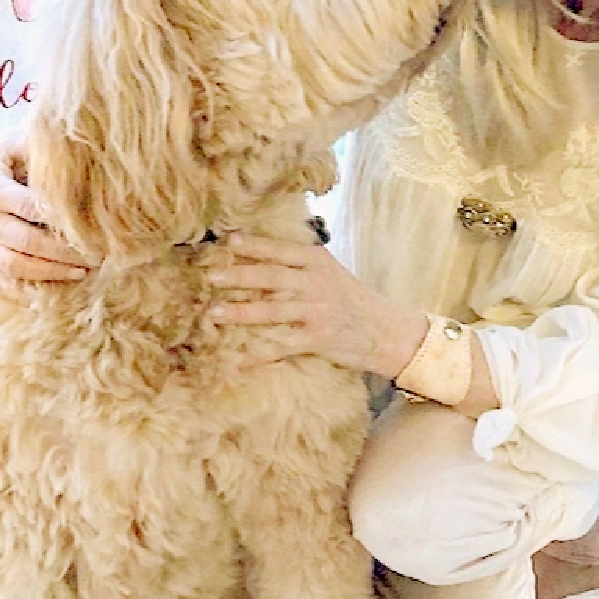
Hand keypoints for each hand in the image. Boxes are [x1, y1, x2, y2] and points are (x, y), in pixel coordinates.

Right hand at [0, 139, 99, 288]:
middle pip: (29, 241)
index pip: (32, 208)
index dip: (63, 219)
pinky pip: (0, 285)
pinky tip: (53, 293)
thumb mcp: (15, 145)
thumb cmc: (3, 160)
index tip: (93, 226)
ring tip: (84, 272)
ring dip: (53, 272)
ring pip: (18, 266)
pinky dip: (25, 293)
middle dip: (66, 251)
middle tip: (98, 255)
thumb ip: (39, 148)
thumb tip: (75, 147)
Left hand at [207, 233, 427, 375]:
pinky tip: (239, 357)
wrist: (387, 330)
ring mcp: (317, 311)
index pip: (280, 250)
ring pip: (272, 309)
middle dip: (239, 275)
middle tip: (211, 275)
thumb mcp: (331, 272)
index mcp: (317, 262)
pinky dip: (260, 352)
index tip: (228, 241)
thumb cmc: (353, 300)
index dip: (253, 246)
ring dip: (241, 311)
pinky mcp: (318, 338)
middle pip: (271, 276)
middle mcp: (316, 283)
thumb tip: (262, 254)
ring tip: (215, 312)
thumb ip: (301, 263)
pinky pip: (283, 345)